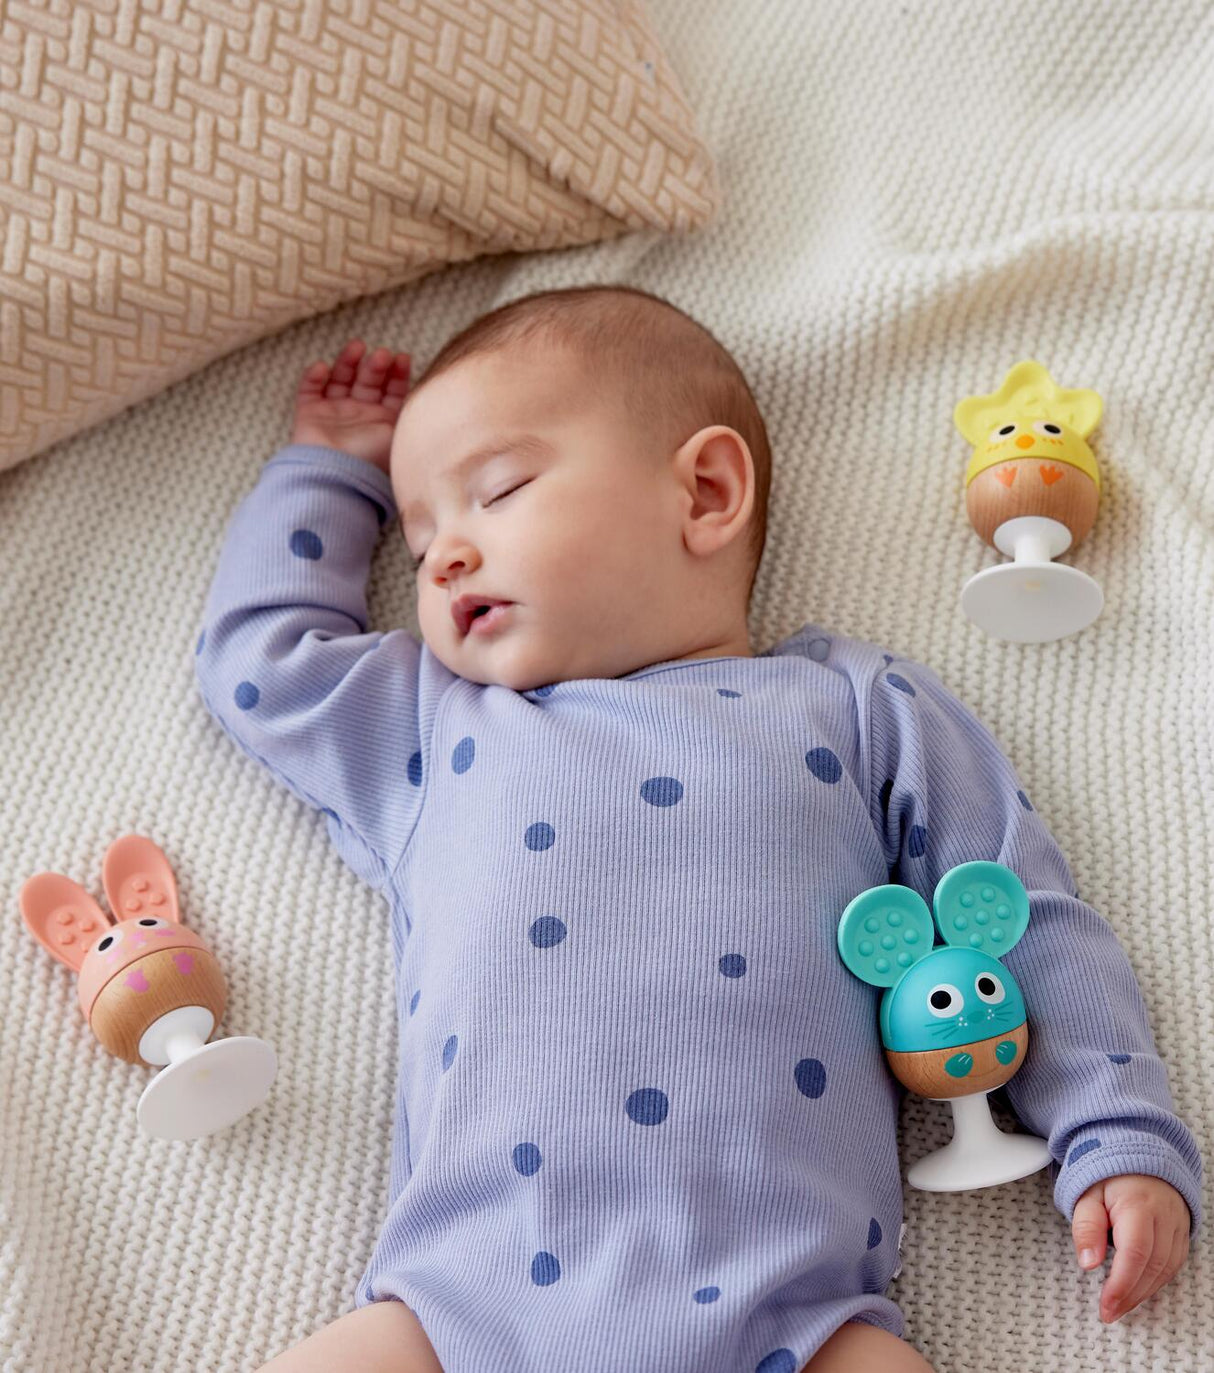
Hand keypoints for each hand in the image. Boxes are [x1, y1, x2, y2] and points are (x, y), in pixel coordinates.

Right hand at [291, 338, 411, 474]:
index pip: (393, 392)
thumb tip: (438, 394)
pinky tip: (323, 367)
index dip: (398, 374)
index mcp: (384, 424)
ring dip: (348, 362)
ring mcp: (334, 415)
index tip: (403, 358)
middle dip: (376, 366)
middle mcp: (360, 417)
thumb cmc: (372, 460)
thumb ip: (414, 414)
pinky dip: (313, 377)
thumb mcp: (402, 435)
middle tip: (383, 355)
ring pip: (340, 380)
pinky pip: (309, 390)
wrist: (336, 478)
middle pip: (368, 382)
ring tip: (357, 346)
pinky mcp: (309, 415)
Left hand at [1072, 1174, 1190, 1322]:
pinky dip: (1156, 1281)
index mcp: (1138, 1204)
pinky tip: (1139, 1289)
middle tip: (1110, 1312)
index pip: (1134, 1254)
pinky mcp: (1182, 1232)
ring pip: (1166, 1269)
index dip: (1121, 1285)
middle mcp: (1164, 1216)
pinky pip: (1174, 1264)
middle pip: (1152, 1267)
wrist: (1137, 1155)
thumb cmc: (1107, 1175)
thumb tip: (1088, 1264)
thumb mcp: (1086, 1194)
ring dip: (1143, 1293)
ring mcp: (1177, 1224)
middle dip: (1130, 1295)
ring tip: (1120, 1306)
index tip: (1106, 1306)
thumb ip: (1086, 1227)